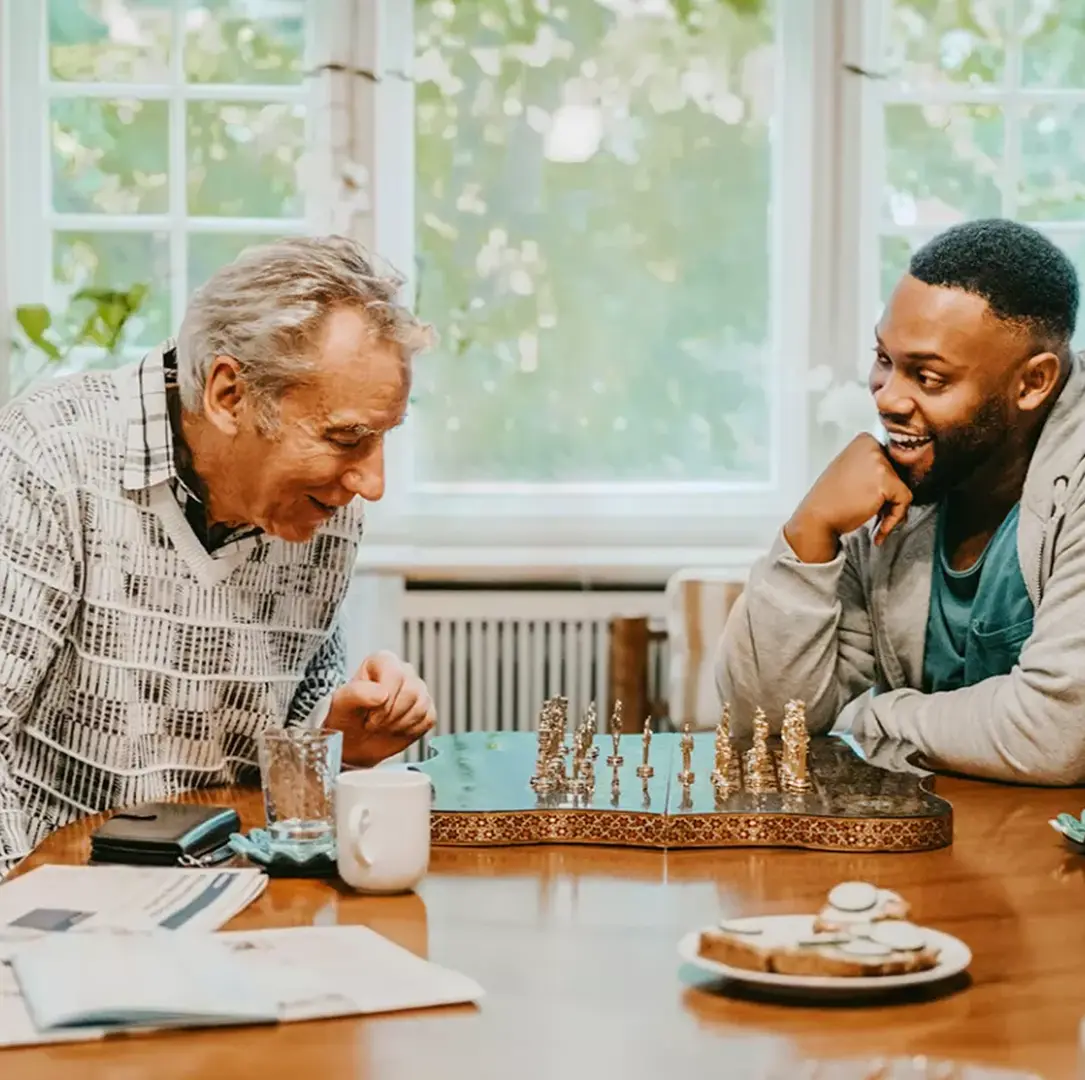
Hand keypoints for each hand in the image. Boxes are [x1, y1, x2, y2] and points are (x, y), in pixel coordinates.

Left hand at [324, 651, 435, 767]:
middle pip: (411, 692)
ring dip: (398, 725)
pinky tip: (395, 729)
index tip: (369, 715)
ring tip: (383, 726)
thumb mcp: (341, 704)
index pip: (395, 675)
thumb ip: (357, 693)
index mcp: (383, 661)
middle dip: (390, 716)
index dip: (384, 701)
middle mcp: (404, 671)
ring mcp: (418, 689)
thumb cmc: (346, 717)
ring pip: (421, 707)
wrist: (354, 741)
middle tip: (373, 723)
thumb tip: (382, 694)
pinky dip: (410, 731)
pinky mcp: (427, 708)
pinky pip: (428, 719)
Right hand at [784, 433, 911, 562]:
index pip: (891, 461)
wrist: (817, 517)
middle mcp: (871, 446)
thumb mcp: (849, 471)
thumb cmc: (830, 499)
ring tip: (876, 520)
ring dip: (892, 508)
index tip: (875, 497)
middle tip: (876, 511)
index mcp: (863, 441)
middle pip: (900, 474)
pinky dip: (894, 518)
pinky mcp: (885, 481)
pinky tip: (879, 529)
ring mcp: (878, 462)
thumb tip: (894, 475)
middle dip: (890, 496)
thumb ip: (870, 468)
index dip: (886, 483)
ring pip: (904, 487)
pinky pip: (904, 500)